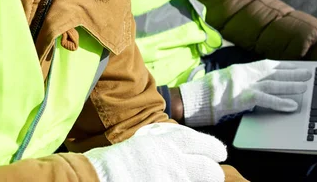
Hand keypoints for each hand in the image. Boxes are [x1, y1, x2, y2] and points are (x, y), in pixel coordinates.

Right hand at [84, 123, 226, 181]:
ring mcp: (172, 181)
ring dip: (194, 181)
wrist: (95, 178)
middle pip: (209, 170)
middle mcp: (175, 162)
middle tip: (213, 174)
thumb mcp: (144, 139)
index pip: (203, 144)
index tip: (221, 153)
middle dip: (213, 173)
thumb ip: (168, 139)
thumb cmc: (116, 160)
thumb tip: (189, 145)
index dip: (214, 148)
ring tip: (183, 176)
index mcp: (169, 143)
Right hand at [179, 59, 311, 125]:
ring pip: (273, 84)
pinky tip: (292, 106)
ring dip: (291, 86)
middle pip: (274, 73)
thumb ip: (242, 80)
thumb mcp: (227, 81)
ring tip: (306, 87)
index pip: (268, 65)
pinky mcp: (242, 98)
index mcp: (242, 69)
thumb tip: (258, 84)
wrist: (192, 98)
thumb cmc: (207, 93)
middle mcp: (245, 74)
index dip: (285, 66)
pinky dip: (280, 103)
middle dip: (293, 73)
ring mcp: (244, 85)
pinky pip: (265, 100)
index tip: (298, 66)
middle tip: (309, 74)